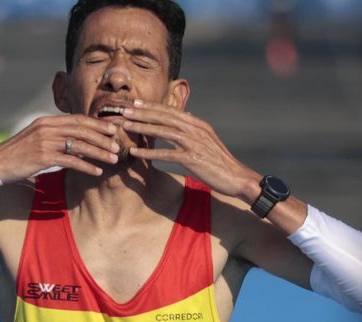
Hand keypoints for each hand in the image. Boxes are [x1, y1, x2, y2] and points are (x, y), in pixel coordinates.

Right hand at [0, 114, 122, 181]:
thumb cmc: (18, 154)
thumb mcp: (37, 139)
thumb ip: (56, 137)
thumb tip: (78, 143)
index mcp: (47, 121)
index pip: (77, 119)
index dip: (97, 124)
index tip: (112, 129)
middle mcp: (47, 128)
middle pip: (81, 130)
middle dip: (102, 137)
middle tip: (117, 145)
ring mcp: (45, 142)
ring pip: (79, 145)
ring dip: (99, 152)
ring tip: (113, 159)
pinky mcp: (43, 157)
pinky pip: (71, 161)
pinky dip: (86, 166)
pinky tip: (97, 171)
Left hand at [120, 101, 258, 201]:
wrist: (237, 178)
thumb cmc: (220, 163)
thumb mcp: (207, 142)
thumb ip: (194, 131)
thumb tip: (184, 119)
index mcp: (198, 124)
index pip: (171, 111)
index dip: (152, 106)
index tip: (135, 103)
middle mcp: (196, 130)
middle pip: (164, 117)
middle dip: (142, 112)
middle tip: (123, 109)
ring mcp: (194, 143)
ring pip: (163, 131)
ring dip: (142, 127)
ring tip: (125, 125)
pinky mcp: (192, 159)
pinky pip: (166, 154)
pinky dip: (149, 152)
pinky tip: (135, 153)